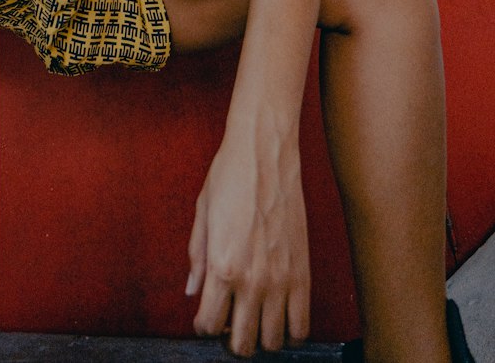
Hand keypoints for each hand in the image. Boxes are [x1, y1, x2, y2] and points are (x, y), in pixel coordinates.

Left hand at [186, 124, 309, 356]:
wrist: (266, 152)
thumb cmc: (230, 175)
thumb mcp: (202, 213)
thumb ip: (196, 257)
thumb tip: (192, 290)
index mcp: (222, 267)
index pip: (209, 325)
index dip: (203, 325)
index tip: (205, 318)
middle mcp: (252, 281)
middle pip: (242, 345)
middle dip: (231, 339)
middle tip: (229, 321)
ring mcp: (281, 281)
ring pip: (273, 343)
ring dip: (261, 335)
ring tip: (255, 317)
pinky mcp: (304, 274)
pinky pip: (302, 326)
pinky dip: (290, 330)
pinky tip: (280, 316)